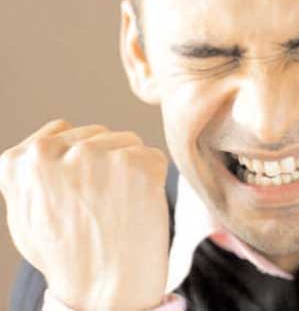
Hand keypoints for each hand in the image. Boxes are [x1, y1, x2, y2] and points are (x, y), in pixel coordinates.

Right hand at [0, 120, 169, 309]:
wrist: (105, 291)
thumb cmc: (68, 259)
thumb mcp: (26, 216)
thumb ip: (31, 176)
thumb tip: (41, 149)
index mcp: (21, 161)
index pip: (64, 132)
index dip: (80, 161)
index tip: (84, 189)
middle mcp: (54, 151)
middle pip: (97, 135)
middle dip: (106, 161)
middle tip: (104, 203)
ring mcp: (95, 155)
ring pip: (127, 142)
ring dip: (131, 168)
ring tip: (120, 206)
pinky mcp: (134, 163)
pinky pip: (153, 156)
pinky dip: (153, 178)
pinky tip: (139, 206)